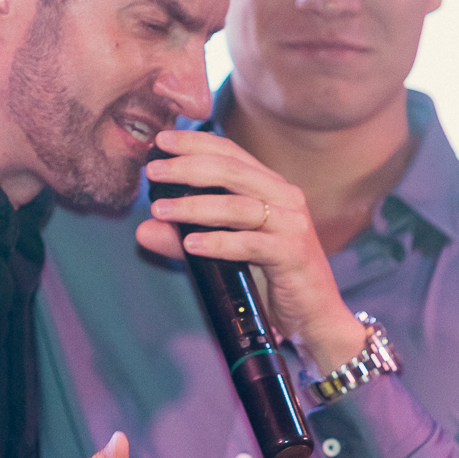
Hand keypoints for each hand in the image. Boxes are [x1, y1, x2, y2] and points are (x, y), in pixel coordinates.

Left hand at [136, 129, 366, 374]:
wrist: (314, 317)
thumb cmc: (271, 279)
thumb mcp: (224, 254)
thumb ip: (186, 239)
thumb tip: (143, 230)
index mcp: (270, 187)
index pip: (231, 152)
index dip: (195, 142)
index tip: (162, 140)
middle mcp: (285, 198)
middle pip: (231, 170)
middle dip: (187, 167)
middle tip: (152, 170)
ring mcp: (292, 225)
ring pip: (237, 206)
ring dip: (194, 206)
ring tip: (160, 210)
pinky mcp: (294, 254)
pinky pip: (251, 244)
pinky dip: (219, 243)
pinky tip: (191, 244)